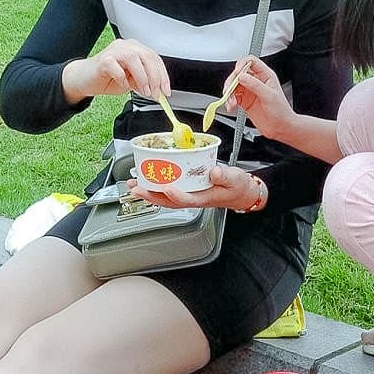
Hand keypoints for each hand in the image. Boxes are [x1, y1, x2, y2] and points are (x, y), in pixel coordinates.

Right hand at [63, 39, 170, 100]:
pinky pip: (116, 68)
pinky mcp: (103, 60)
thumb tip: (158, 90)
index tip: (166, 91)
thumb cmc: (108, 78)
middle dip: (155, 77)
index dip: (163, 76)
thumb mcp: (131, 81)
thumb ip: (144, 81)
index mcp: (135, 49)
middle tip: (156, 93)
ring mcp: (114, 51)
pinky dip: (122, 78)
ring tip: (143, 91)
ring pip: (133, 58)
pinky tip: (123, 85)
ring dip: (142, 77)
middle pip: (147, 57)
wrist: (84, 79)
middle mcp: (126, 46)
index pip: (155, 59)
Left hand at [125, 163, 264, 211]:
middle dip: (151, 196)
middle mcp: (193, 198)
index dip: (176, 195)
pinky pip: (167, 191)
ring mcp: (188, 195)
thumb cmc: (237, 186)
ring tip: (134, 185)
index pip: (187, 199)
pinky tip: (146, 180)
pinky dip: (155, 187)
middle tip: (136, 188)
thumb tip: (215, 171)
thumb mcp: (235, 179)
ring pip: (164, 198)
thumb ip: (225, 176)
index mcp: (204, 198)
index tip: (168, 187)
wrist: (239, 192)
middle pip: (168, 201)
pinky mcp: (186, 190)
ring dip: (148, 192)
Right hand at [226, 56, 294, 141]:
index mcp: (265, 76)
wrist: (281, 128)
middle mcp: (256, 81)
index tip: (236, 74)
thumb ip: (255, 85)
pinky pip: (233, 97)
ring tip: (231, 103)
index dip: (241, 65)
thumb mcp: (270, 96)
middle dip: (231, 81)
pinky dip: (229, 101)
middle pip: (238, 74)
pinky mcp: (245, 101)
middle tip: (229, 90)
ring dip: (229, 93)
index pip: (251, 62)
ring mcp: (250, 91)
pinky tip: (231, 107)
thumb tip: (242, 77)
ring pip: (233, 85)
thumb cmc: (281, 112)